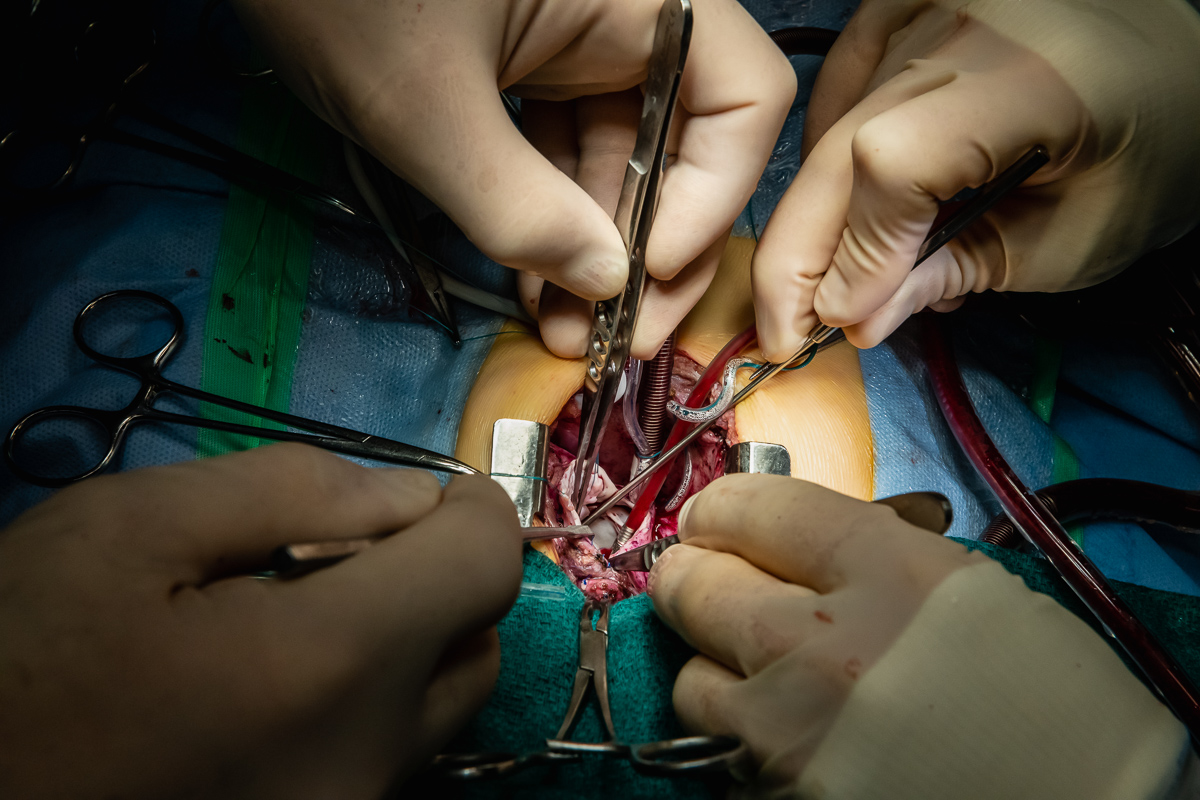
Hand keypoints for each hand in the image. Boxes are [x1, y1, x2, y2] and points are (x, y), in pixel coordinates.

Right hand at [0, 444, 522, 798]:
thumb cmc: (15, 656)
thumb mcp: (130, 528)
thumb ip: (296, 490)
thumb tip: (411, 497)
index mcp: (328, 668)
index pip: (484, 569)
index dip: (471, 511)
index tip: (432, 493)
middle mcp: (362, 763)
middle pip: (473, 647)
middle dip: (439, 580)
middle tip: (346, 551)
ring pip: (435, 712)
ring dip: (405, 645)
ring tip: (293, 617)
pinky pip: (381, 759)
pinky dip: (364, 705)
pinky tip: (272, 685)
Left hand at [232, 0, 795, 358]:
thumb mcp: (426, 108)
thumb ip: (519, 206)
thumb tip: (603, 285)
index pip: (742, 97)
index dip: (711, 196)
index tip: (644, 273)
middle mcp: (624, 14)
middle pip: (687, 142)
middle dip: (652, 249)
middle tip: (619, 339)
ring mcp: (575, 41)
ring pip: (623, 159)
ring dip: (597, 252)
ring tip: (567, 331)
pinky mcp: (528, 67)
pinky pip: (565, 151)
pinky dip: (553, 219)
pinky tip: (539, 287)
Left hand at [649, 474, 1187, 797]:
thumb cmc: (1050, 699)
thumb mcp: (966, 588)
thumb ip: (866, 556)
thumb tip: (783, 541)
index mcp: (888, 571)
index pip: (753, 508)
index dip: (721, 509)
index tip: (714, 517)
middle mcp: (824, 644)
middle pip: (694, 583)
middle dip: (695, 574)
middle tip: (706, 576)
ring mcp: (789, 731)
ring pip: (690, 675)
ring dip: (714, 662)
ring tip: (759, 666)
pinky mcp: (773, 795)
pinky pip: (718, 746)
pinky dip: (736, 729)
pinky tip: (783, 724)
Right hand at [753, 0, 1199, 358]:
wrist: (1173, 66)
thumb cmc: (1147, 154)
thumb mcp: (1071, 240)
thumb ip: (960, 272)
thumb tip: (855, 319)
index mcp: (1031, 78)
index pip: (896, 162)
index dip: (860, 251)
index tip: (845, 323)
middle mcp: (963, 24)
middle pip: (839, 148)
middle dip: (800, 257)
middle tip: (789, 334)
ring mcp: (923, 7)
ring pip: (828, 129)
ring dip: (816, 218)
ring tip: (834, 278)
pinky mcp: (900, 7)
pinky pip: (834, 91)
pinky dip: (826, 160)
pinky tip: (845, 205)